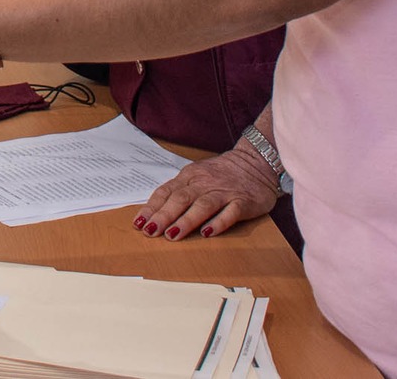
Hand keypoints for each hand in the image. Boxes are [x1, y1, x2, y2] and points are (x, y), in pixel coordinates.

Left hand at [135, 145, 281, 240]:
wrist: (257, 161)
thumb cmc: (222, 173)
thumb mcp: (197, 176)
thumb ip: (179, 192)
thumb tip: (154, 213)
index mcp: (190, 176)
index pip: (166, 192)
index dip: (152, 208)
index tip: (139, 223)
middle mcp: (205, 183)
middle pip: (181, 199)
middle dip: (164, 216)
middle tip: (150, 231)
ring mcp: (224, 192)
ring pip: (203, 205)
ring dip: (186, 220)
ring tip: (173, 235)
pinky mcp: (243, 201)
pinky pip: (230, 212)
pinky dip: (218, 222)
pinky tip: (207, 233)